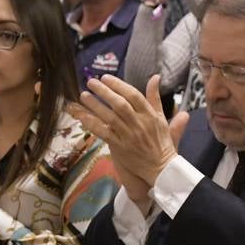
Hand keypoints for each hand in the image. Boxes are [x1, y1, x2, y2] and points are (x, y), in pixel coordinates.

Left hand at [69, 75, 190, 190]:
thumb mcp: (161, 117)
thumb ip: (155, 97)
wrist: (160, 167)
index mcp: (149, 115)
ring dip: (95, 106)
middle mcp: (139, 124)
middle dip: (104, 92)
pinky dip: (93, 124)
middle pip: (120, 104)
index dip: (118, 85)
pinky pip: (104, 133)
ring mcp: (129, 136)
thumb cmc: (161, 142)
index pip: (133, 95)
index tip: (105, 78)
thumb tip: (155, 77)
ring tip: (84, 95)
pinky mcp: (120, 147)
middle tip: (91, 82)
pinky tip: (82, 116)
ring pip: (110, 117)